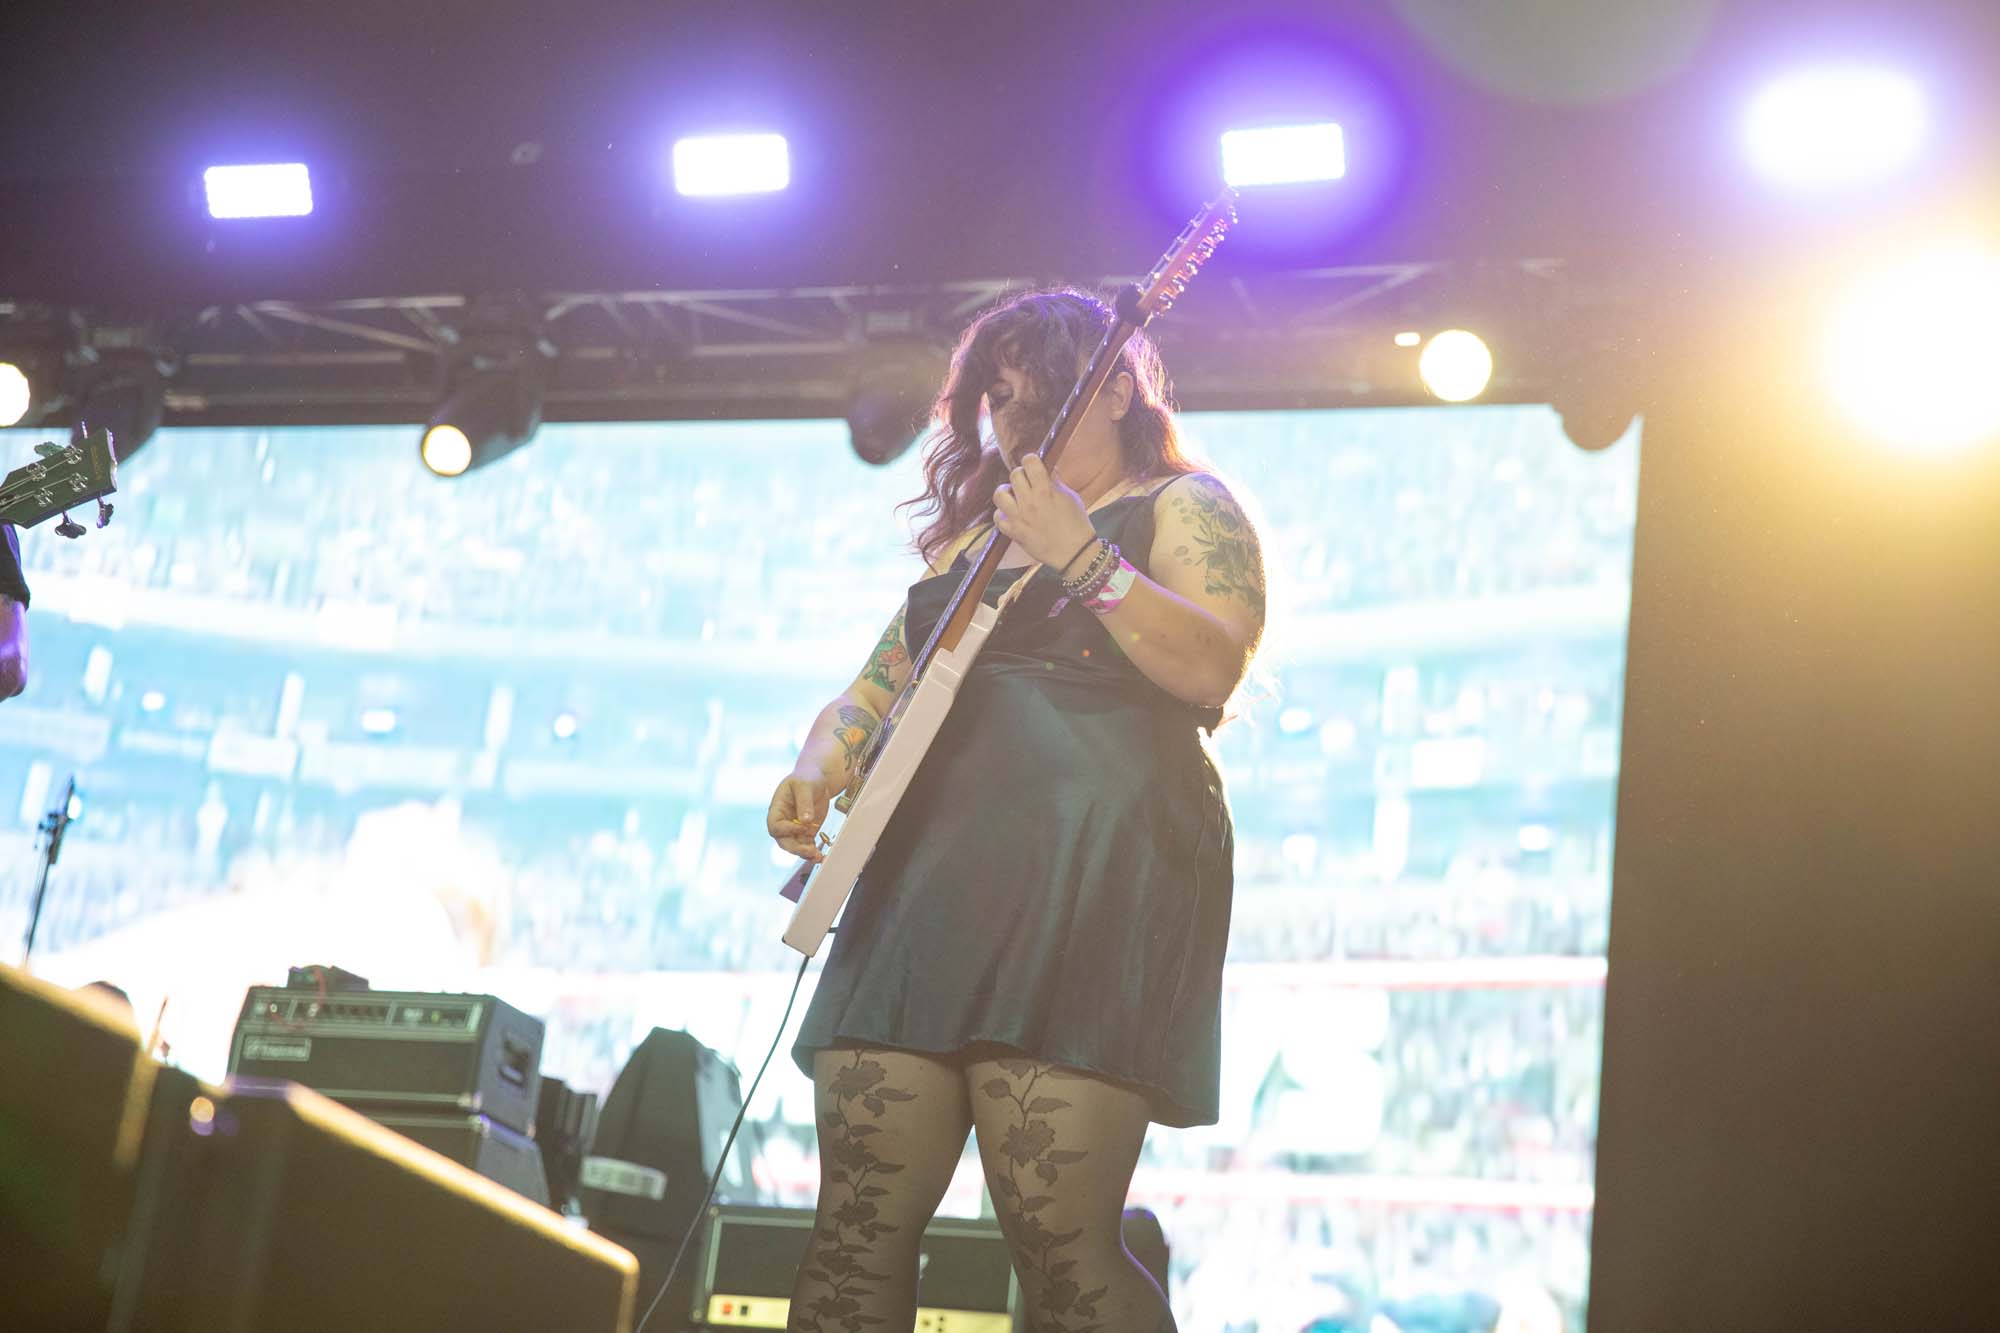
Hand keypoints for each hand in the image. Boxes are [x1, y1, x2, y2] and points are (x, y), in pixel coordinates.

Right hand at [767, 771, 832, 861]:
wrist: (817, 779)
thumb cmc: (806, 778)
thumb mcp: (804, 785)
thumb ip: (804, 802)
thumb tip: (805, 821)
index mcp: (777, 810)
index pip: (775, 826)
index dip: (786, 830)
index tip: (802, 826)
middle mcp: (784, 822)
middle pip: (784, 841)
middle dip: (796, 848)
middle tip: (809, 851)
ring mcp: (795, 829)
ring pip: (796, 847)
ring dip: (806, 853)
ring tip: (818, 857)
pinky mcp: (807, 832)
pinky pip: (808, 846)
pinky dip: (814, 852)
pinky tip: (822, 856)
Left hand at [991, 454, 1096, 571]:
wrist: (1074, 553)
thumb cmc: (1077, 524)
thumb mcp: (1070, 497)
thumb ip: (1056, 482)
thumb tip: (1047, 469)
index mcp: (1046, 490)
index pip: (1030, 462)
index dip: (1031, 460)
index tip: (1034, 465)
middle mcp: (1030, 502)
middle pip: (1015, 475)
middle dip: (1021, 475)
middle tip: (1027, 482)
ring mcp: (1019, 517)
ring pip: (999, 494)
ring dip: (1006, 492)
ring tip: (1014, 496)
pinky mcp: (1014, 532)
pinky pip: (998, 518)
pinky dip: (1003, 514)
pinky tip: (1011, 514)